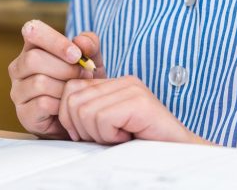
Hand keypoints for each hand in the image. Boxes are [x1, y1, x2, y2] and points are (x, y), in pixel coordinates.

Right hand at [8, 19, 103, 138]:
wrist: (82, 115)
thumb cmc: (82, 81)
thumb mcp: (92, 59)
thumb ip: (90, 45)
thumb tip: (80, 42)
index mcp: (33, 47)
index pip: (32, 31)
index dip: (54, 41)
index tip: (76, 54)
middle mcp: (19, 67)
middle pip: (33, 59)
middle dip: (65, 68)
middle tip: (84, 75)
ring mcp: (18, 91)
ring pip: (39, 82)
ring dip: (66, 87)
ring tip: (77, 90)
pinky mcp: (23, 113)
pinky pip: (42, 104)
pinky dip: (61, 105)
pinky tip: (68, 106)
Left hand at [58, 75, 208, 144]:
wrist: (178, 155)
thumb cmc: (142, 146)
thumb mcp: (107, 128)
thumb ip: (87, 114)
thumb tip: (57, 111)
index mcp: (114, 84)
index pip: (70, 89)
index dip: (70, 118)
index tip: (91, 135)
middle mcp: (123, 81)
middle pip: (72, 99)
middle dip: (81, 128)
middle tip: (106, 138)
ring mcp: (132, 89)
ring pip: (84, 110)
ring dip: (98, 134)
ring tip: (120, 137)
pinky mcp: (139, 102)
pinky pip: (101, 118)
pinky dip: (110, 135)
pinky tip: (128, 137)